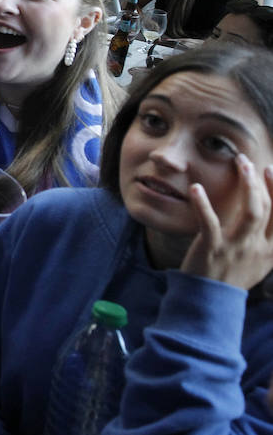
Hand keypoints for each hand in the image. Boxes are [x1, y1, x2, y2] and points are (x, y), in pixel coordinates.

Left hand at [180, 156, 272, 289]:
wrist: (210, 301)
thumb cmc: (232, 275)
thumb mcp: (259, 261)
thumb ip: (267, 239)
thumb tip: (267, 209)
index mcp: (272, 251)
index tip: (271, 169)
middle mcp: (258, 248)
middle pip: (267, 209)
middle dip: (263, 181)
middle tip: (249, 161)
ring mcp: (236, 248)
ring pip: (251, 213)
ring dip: (248, 186)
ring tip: (241, 164)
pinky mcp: (212, 248)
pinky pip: (209, 222)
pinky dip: (202, 204)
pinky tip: (196, 189)